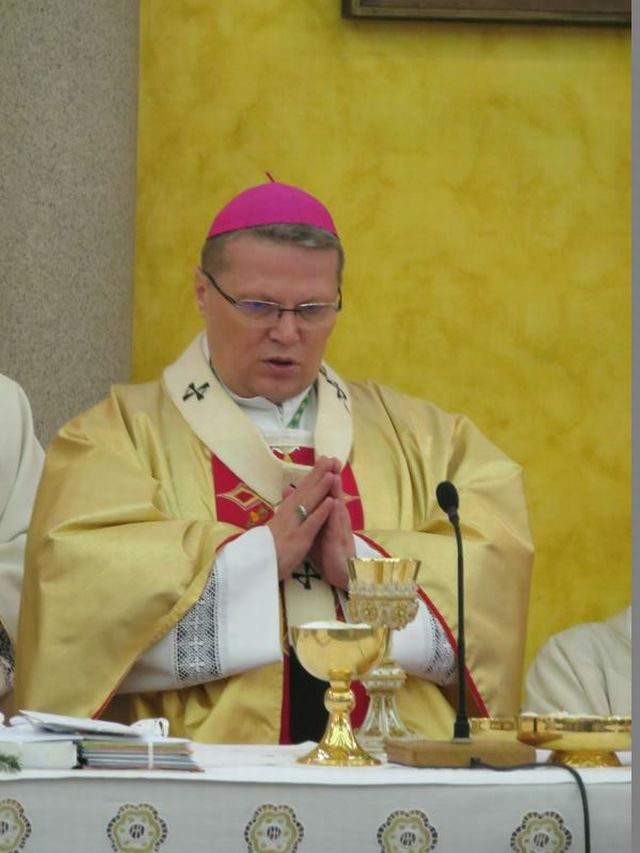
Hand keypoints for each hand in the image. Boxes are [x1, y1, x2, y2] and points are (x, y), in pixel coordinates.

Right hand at [267, 456, 338, 580]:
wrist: (257, 568)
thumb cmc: (267, 550)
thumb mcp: (275, 526)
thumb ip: (285, 510)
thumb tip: (287, 492)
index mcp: (285, 512)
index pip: (301, 489)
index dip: (313, 475)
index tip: (323, 460)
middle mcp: (289, 515)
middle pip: (305, 490)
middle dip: (319, 474)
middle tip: (331, 458)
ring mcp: (294, 526)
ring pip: (309, 503)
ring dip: (321, 487)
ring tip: (332, 473)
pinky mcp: (298, 540)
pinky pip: (311, 523)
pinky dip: (322, 512)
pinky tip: (331, 501)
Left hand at [309, 469, 354, 590]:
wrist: (341, 573)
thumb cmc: (327, 552)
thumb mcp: (314, 530)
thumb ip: (307, 513)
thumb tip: (293, 495)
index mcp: (328, 516)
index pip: (326, 494)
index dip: (324, 477)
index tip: (322, 459)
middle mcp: (335, 520)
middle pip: (333, 496)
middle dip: (332, 477)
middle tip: (332, 459)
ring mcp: (338, 530)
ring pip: (336, 508)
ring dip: (336, 492)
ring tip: (334, 474)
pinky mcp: (337, 543)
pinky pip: (335, 527)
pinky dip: (334, 515)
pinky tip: (334, 503)